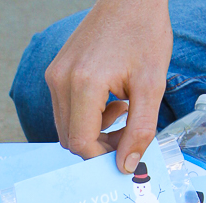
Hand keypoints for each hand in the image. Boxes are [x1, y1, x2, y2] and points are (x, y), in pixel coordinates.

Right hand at [45, 0, 171, 171]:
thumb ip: (140, 130)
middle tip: (126, 130)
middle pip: (70, 139)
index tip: (125, 149)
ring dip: (92, 131)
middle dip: (98, 145)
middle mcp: (61, 81)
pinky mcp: (54, 73)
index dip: (103, 155)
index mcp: (84, 83)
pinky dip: (85, 117)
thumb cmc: (144, 34)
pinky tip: (107, 100)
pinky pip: (64, 111)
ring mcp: (54, 76)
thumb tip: (127, 166)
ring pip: (66, 128)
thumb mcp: (152, 85)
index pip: (81, 143)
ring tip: (120, 109)